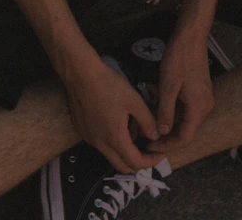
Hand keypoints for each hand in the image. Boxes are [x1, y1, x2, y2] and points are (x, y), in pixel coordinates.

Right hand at [64, 52, 163, 172]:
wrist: (81, 74)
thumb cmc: (109, 85)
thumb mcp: (134, 100)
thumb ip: (147, 121)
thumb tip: (155, 136)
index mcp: (114, 138)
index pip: (135, 163)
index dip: (151, 162)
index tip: (160, 153)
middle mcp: (100, 144)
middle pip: (122, 166)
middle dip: (139, 161)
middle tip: (150, 148)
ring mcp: (89, 139)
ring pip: (111, 154)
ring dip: (126, 149)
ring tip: (135, 128)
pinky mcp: (83, 132)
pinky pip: (101, 144)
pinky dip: (113, 141)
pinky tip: (118, 121)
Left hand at [146, 28, 214, 153]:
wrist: (191, 36)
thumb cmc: (179, 59)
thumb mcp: (168, 87)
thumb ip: (165, 112)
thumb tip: (161, 132)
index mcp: (199, 108)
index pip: (185, 138)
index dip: (167, 146)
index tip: (150, 147)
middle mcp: (204, 106)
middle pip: (185, 130)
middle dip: (165, 136)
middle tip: (146, 138)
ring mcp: (202, 98)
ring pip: (184, 119)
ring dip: (167, 121)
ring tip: (148, 120)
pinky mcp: (198, 91)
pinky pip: (184, 107)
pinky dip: (171, 108)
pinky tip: (156, 101)